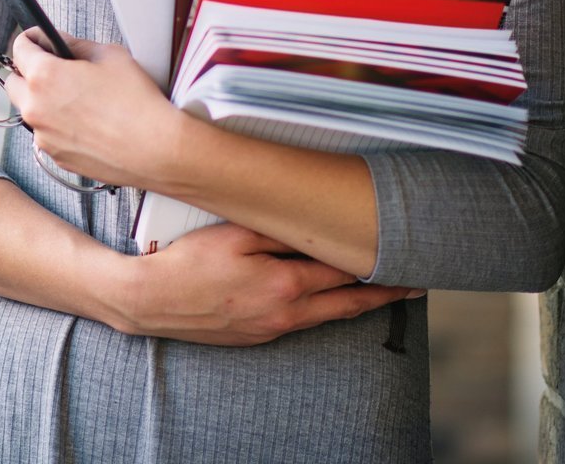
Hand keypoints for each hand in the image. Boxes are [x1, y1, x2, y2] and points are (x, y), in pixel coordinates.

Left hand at [6, 28, 179, 189]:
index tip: (39, 40)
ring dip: (43, 102)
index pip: (19, 48)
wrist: (156, 149)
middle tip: (56, 69)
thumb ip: (76, 45)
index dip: (30, 39)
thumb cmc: (137, 104)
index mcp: (44, 77)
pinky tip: (87, 123)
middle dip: (29, 72)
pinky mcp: (56, 157)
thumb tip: (62, 43)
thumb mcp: (110, 56)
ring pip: (31, 112)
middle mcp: (35, 108)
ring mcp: (44, 137)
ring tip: (78, 100)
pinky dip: (58, 127)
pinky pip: (47, 135)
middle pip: (14, 83)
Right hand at [107, 223, 421, 345]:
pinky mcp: (256, 335)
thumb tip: (315, 228)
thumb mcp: (235, 232)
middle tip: (414, 289)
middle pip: (347, 303)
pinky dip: (323, 311)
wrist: (150, 301)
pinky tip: (324, 302)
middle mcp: (286, 312)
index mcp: (286, 284)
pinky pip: (300, 322)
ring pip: (326, 316)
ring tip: (380, 295)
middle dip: (383, 295)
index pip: (344, 273)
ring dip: (356, 304)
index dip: (378, 267)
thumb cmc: (187, 262)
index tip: (406, 262)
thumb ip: (279, 231)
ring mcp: (271, 328)